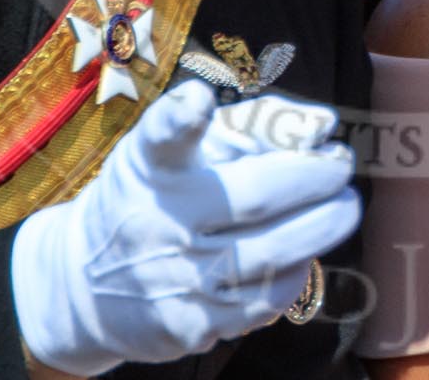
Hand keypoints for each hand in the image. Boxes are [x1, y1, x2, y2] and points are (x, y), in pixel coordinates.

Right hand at [10, 80, 358, 375]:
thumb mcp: (171, 151)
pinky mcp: (189, 327)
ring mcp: (174, 279)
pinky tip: (304, 252)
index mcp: (150, 167)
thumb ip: (247, 126)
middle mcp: (159, 222)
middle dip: (315, 178)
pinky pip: (265, 300)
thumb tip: (323, 126)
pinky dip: (296, 271)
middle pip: (254, 197)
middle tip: (342, 164)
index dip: (181, 118)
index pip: (162, 139)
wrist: (84, 285)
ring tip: (344, 206)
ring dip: (323, 226)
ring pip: (273, 253)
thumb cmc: (150, 199)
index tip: (198, 101)